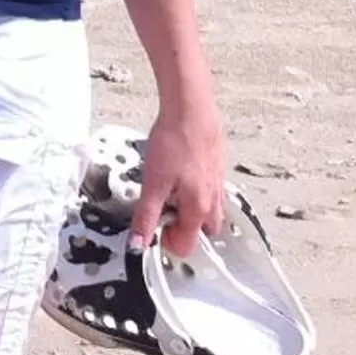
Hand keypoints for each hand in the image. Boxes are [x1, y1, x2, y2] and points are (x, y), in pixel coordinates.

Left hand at [131, 102, 228, 258]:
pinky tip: (182, 173)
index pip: (187, 245)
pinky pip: (211, 189)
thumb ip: (146, 217)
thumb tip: (137, 245)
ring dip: (191, 210)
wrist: (190, 109)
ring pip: (210, 210)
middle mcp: (213, 199)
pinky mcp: (217, 165)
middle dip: (184, 228)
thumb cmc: (174, 142)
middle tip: (163, 210)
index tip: (153, 224)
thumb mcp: (153, 183)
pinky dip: (197, 191)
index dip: (167, 241)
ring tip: (171, 192)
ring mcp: (218, 181)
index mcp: (198, 208)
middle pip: (203, 231)